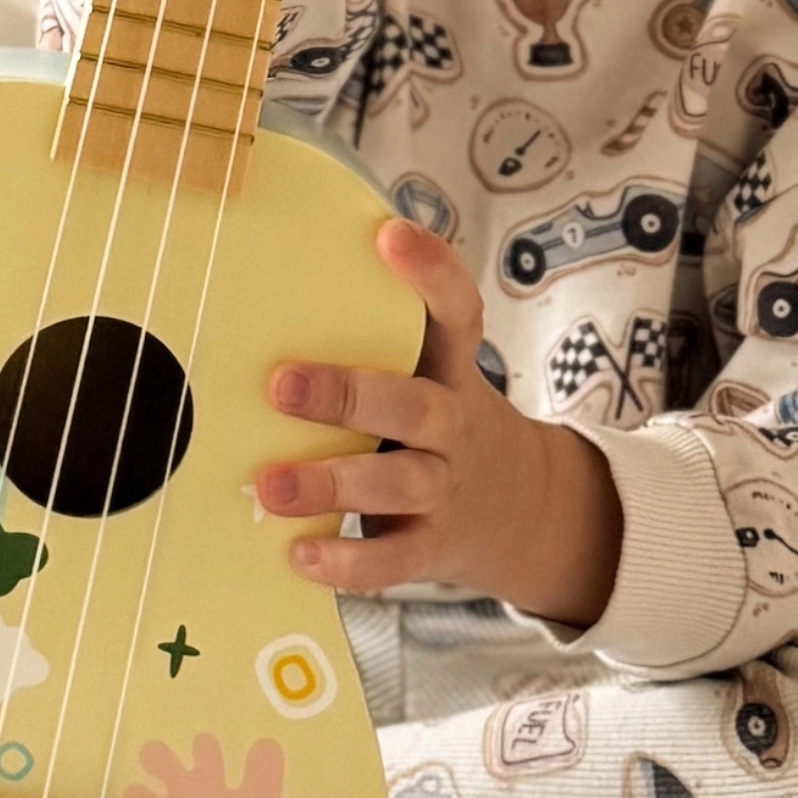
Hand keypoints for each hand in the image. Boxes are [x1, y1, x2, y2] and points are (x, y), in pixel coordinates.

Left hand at [256, 218, 623, 627]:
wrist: (526, 511)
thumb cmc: (443, 423)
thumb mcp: (437, 373)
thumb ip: (380, 339)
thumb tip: (275, 276)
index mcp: (452, 371)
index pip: (458, 312)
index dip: (432, 272)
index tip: (388, 234)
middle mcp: (453, 424)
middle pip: (416, 404)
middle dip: (348, 393)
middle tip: (281, 383)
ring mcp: (445, 487)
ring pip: (399, 482)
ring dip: (333, 483)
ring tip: (272, 486)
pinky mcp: (432, 546)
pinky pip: (394, 560)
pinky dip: (349, 562)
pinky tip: (301, 555)